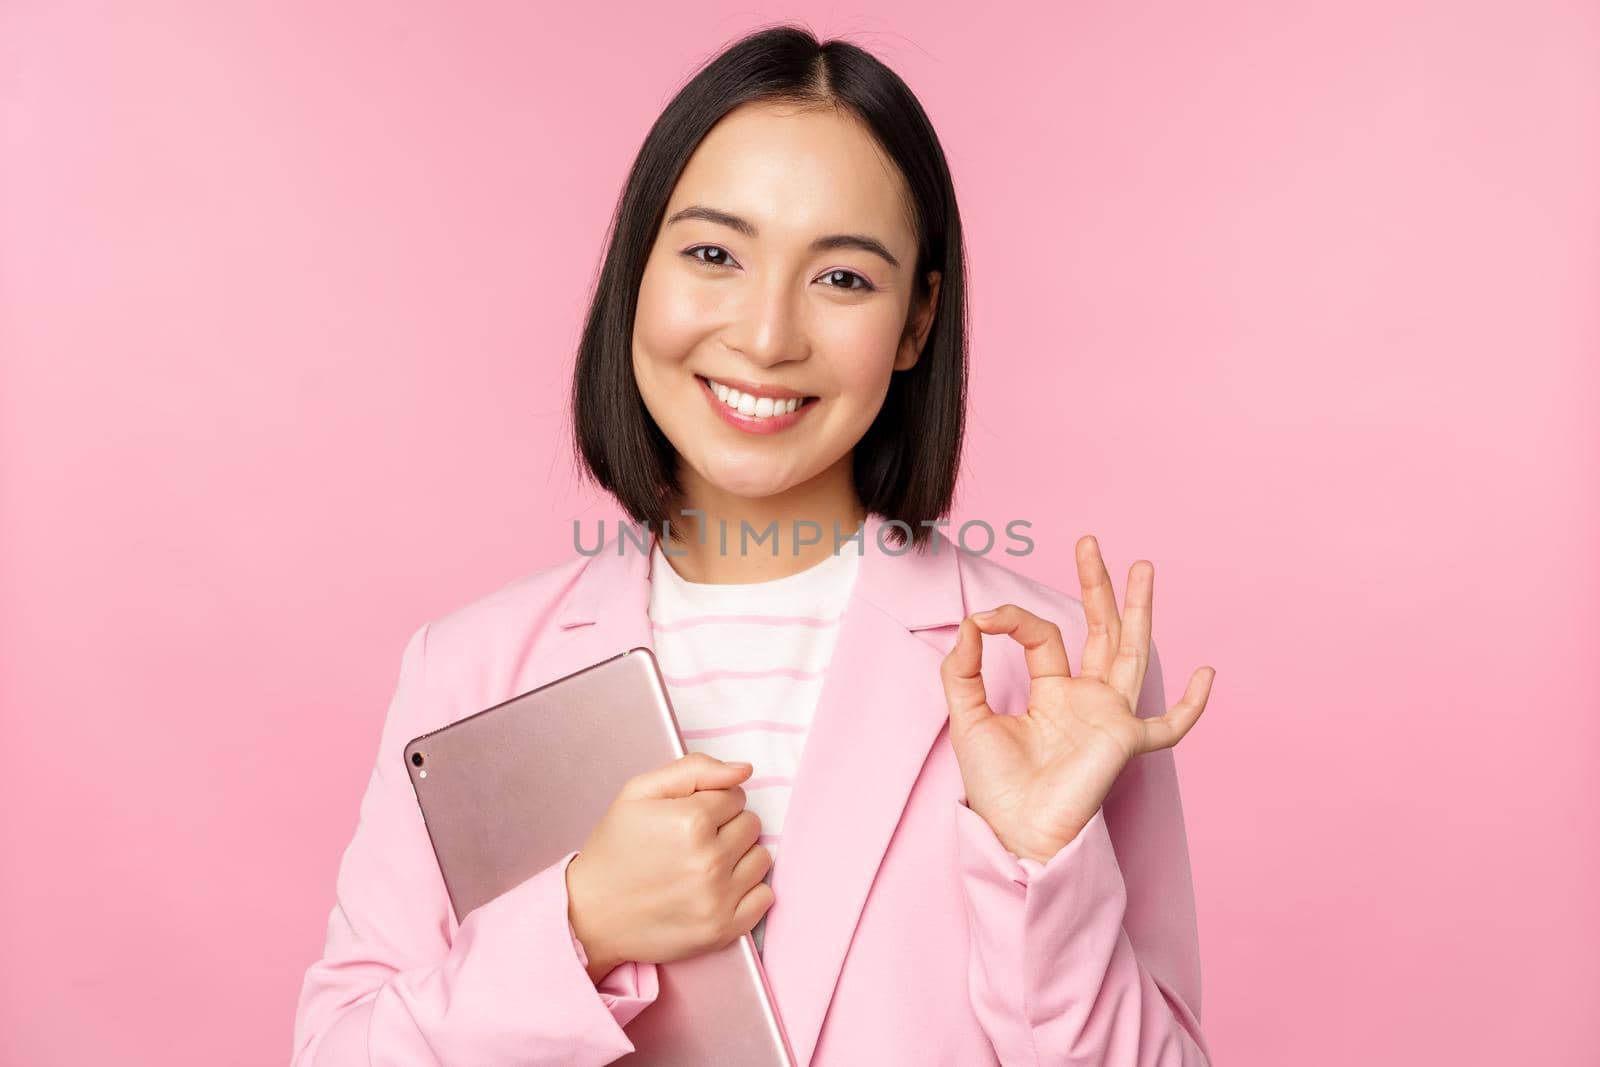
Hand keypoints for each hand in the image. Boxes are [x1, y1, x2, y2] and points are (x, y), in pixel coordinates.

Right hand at [565, 752, 773, 980]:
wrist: (589, 914)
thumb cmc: (614, 849)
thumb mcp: (638, 792)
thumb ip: (694, 769)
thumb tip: (744, 770)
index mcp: (691, 821)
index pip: (736, 795)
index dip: (712, 802)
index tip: (687, 818)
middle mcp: (709, 860)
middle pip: (752, 825)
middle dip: (727, 827)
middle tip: (693, 842)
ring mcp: (718, 898)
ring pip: (761, 858)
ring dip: (739, 858)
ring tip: (704, 865)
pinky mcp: (722, 930)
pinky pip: (765, 897)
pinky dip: (748, 891)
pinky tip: (718, 889)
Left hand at [940, 535, 1214, 863]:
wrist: (1014, 830)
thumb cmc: (995, 784)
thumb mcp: (967, 715)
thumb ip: (962, 668)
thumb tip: (970, 622)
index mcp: (1052, 691)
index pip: (1042, 635)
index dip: (1012, 618)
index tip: (982, 618)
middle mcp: (1086, 699)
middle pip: (1100, 630)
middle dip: (1097, 586)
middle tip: (1090, 543)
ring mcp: (1110, 717)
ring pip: (1131, 652)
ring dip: (1138, 610)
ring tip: (1142, 567)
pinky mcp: (1125, 740)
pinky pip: (1169, 726)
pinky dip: (1191, 705)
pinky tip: (1207, 673)